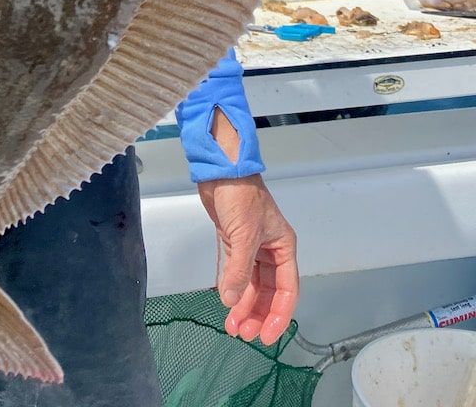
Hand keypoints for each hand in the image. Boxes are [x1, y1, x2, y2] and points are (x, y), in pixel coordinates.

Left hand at [197, 174, 298, 345]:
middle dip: (258, 314)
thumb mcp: (244, 235)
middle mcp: (270, 250)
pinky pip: (236, 273)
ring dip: (243, 305)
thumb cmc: (241, 197)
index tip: (266, 336)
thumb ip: (239, 271)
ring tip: (232, 326)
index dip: (279, 315)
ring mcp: (251, 247)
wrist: (220, 170)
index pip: (286, 290)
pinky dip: (232, 288)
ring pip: (251, 285)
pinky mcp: (233, 242)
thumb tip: (232, 302)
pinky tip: (226, 303)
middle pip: (268, 292)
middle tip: (244, 334)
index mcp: (283, 247)